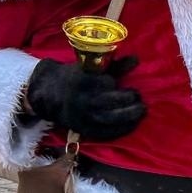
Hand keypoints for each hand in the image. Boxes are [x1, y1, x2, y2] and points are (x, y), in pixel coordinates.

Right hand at [25, 57, 146, 140]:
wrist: (50, 93)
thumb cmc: (77, 77)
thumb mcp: (92, 68)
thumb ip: (115, 65)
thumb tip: (137, 59)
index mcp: (82, 82)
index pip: (103, 83)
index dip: (116, 85)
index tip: (130, 87)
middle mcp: (82, 100)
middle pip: (108, 102)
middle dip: (127, 101)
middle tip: (140, 98)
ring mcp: (82, 117)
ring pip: (108, 119)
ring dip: (128, 117)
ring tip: (142, 110)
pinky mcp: (83, 129)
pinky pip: (104, 133)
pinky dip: (120, 130)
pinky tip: (132, 124)